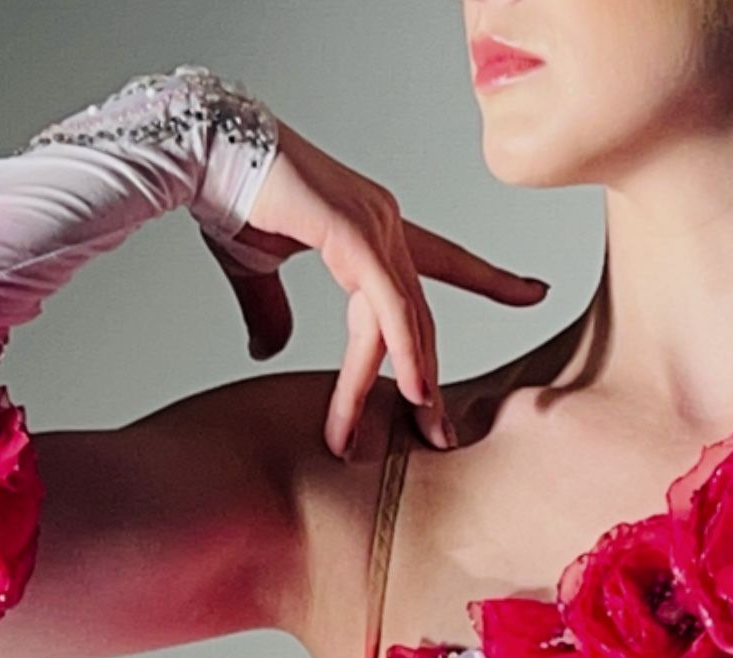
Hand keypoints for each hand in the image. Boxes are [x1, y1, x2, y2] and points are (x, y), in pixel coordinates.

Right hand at [200, 120, 549, 458]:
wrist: (198, 148)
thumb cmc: (227, 192)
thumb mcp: (256, 268)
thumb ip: (273, 311)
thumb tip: (272, 350)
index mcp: (369, 228)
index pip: (443, 261)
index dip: (489, 279)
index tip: (533, 292)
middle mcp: (383, 222)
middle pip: (421, 313)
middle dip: (434, 377)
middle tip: (444, 433)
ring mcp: (373, 224)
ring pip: (407, 318)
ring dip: (414, 380)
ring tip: (426, 431)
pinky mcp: (353, 232)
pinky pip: (390, 304)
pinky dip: (406, 349)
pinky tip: (418, 390)